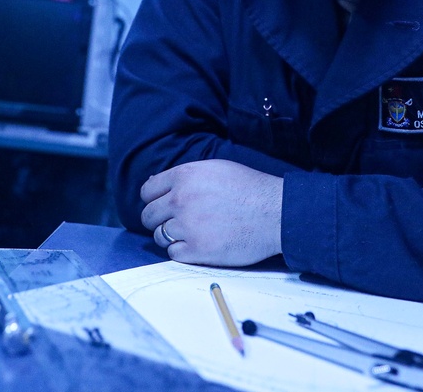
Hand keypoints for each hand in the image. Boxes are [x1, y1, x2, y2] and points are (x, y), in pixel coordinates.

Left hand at [140, 159, 282, 266]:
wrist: (275, 213)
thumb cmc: (249, 189)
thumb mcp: (215, 169)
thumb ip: (185, 176)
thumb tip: (155, 182)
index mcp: (184, 176)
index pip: (147, 191)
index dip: (154, 199)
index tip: (163, 206)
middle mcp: (180, 199)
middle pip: (149, 215)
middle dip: (159, 219)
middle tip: (177, 222)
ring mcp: (188, 225)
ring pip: (159, 236)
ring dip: (171, 236)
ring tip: (193, 233)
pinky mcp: (197, 249)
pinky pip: (173, 253)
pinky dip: (182, 251)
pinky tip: (199, 244)